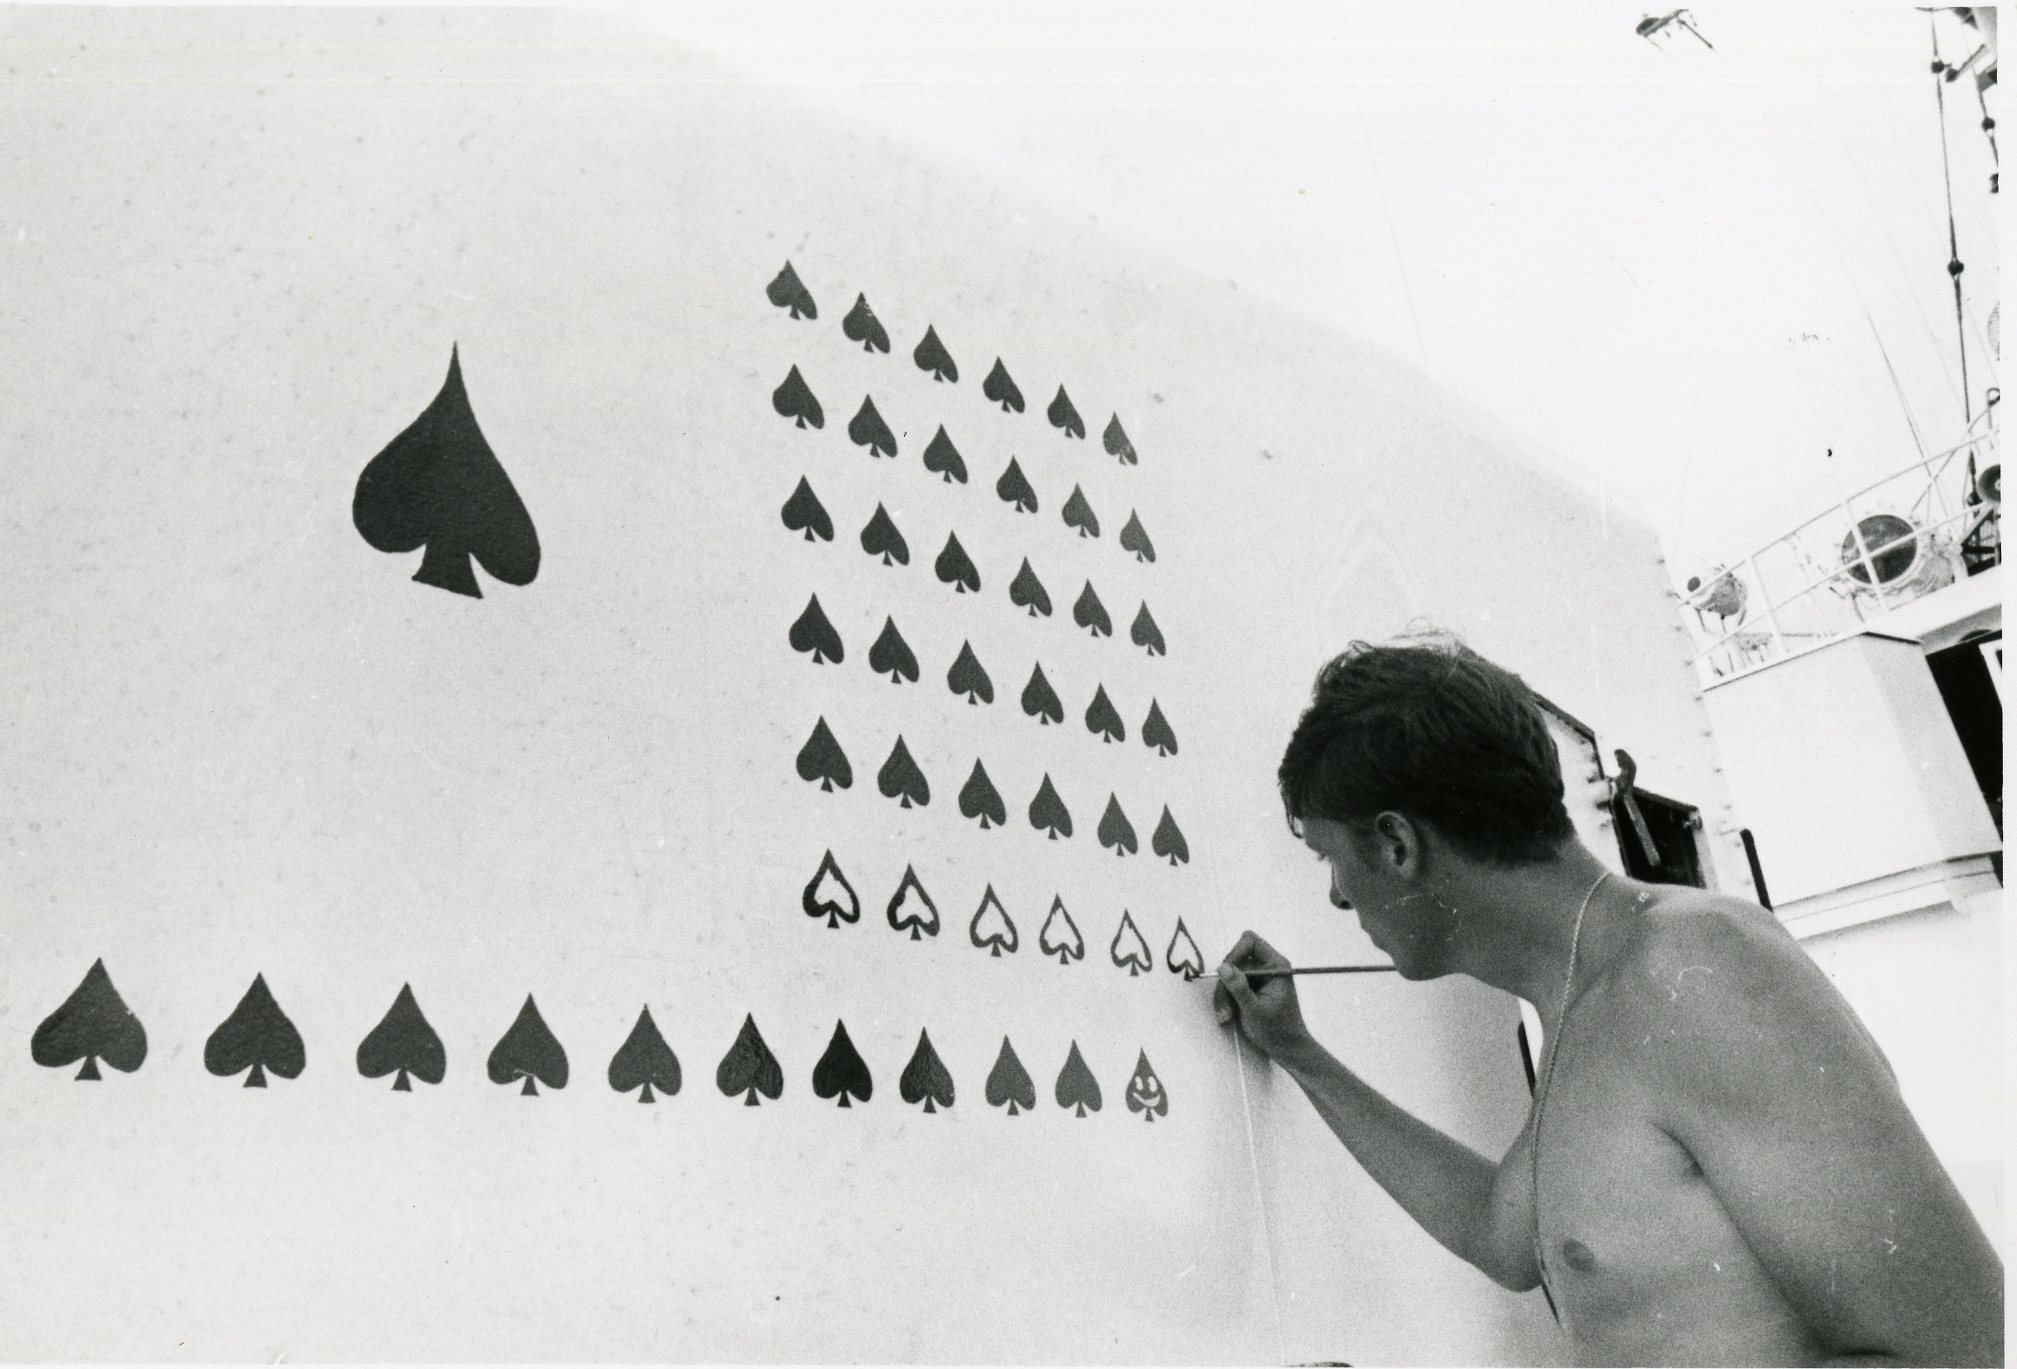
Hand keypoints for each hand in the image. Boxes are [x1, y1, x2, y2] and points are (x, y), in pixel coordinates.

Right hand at [1212, 930, 1316, 1066]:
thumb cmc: (1277, 1030)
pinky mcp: (1251, 988)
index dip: (1235, 953)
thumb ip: (1239, 987)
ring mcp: (1258, 978)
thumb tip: (1223, 966)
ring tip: (1225, 1016)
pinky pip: (1231, 986)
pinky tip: (1228, 1016)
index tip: (1226, 973)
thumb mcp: (1255, 1009)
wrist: (1287, 1049)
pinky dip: (1226, 1000)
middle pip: (1235, 962)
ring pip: (1229, 976)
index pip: (1250, 942)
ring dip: (1223, 996)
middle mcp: (1267, 967)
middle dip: (1225, 984)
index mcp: (1276, 966)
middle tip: (1223, 1007)